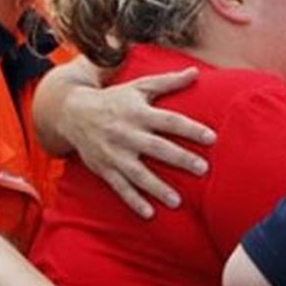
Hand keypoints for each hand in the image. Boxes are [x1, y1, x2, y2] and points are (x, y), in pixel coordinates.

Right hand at [67, 67, 215, 218]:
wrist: (74, 113)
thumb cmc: (115, 99)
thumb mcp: (139, 86)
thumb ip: (169, 81)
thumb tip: (196, 72)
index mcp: (139, 113)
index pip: (169, 121)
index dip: (190, 129)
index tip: (212, 138)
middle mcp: (127, 133)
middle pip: (158, 148)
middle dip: (180, 159)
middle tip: (203, 169)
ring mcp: (115, 153)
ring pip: (139, 173)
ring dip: (157, 188)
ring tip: (177, 201)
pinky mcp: (106, 169)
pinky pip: (120, 188)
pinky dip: (134, 201)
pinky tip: (149, 213)